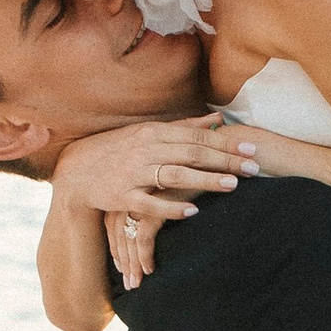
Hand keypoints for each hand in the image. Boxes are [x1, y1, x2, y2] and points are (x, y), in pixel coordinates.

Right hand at [51, 116, 256, 291]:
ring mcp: (133, 173)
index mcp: (154, 132)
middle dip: (225, 160)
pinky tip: (193, 211)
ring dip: (205, 180)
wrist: (76, 170)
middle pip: (192, 153)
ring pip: (174, 175)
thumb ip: (184, 127)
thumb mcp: (149, 133)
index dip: (226, 143)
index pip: (197, 136)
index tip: (252, 149)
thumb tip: (216, 119)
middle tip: (254, 168)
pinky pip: (150, 203)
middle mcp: (145, 149)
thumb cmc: (118, 150)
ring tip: (233, 185)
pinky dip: (171, 207)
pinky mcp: (121, 196)